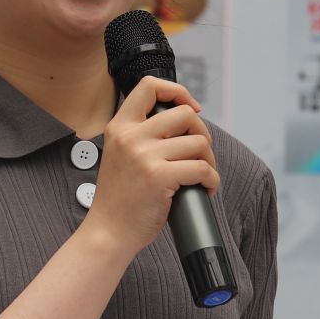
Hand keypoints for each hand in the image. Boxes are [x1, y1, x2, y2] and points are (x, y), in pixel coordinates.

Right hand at [81, 75, 216, 260]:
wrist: (108, 232)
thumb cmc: (119, 199)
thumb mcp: (120, 155)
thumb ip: (141, 135)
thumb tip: (184, 121)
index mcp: (119, 127)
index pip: (150, 86)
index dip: (178, 91)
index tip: (191, 108)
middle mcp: (130, 136)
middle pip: (185, 114)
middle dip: (201, 133)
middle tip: (199, 153)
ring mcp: (144, 156)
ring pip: (199, 143)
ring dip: (208, 160)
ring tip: (200, 176)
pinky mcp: (160, 176)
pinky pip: (203, 168)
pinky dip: (212, 180)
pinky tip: (204, 189)